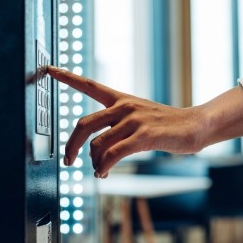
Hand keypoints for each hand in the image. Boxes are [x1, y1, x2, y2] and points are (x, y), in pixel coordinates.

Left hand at [48, 67, 205, 176]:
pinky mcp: (144, 135)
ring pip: (98, 144)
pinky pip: (114, 154)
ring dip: (94, 162)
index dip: (68, 77)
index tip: (49, 69)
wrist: (193, 126)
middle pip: (84, 123)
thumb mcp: (139, 118)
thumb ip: (116, 129)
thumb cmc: (165, 125)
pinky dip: (104, 167)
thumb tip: (95, 153)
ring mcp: (134, 120)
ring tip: (100, 171)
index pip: (90, 85)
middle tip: (69, 160)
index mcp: (121, 99)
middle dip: (71, 145)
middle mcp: (124, 106)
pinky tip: (104, 173)